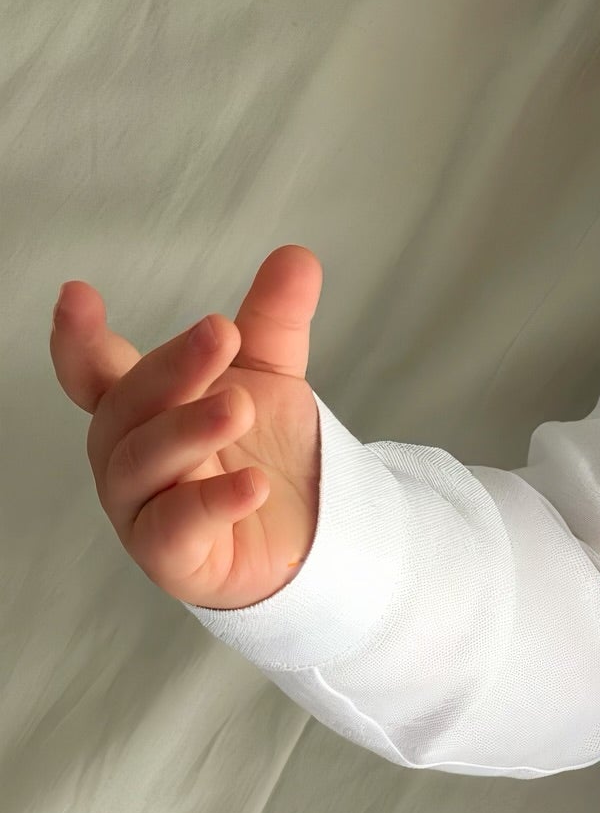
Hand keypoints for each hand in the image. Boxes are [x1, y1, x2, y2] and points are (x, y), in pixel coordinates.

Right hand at [51, 245, 324, 609]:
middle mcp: (129, 456)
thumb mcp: (269, 376)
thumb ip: (273, 320)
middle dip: (171, 369)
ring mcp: (142, 509)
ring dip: (189, 429)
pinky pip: (177, 529)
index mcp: (139, 408)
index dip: (78, 338)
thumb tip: (298, 255)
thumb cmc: (261, 451)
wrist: (309, 533)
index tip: (77, 293)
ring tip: (240, 406)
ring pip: (145, 464)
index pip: (93, 371)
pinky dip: (212, 504)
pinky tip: (252, 484)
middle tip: (220, 332)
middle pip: (128, 408)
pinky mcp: (172, 558)